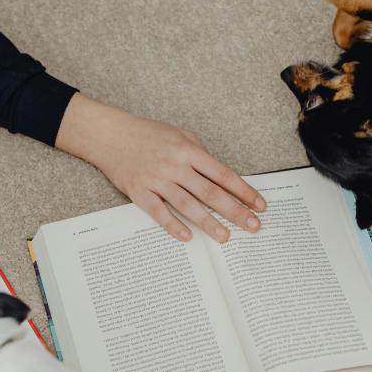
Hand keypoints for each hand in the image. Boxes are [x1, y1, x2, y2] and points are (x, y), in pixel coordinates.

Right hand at [55, 94, 265, 242]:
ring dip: (209, 222)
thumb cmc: (147, 134)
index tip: (259, 205)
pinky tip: (187, 237)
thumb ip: (199, 153)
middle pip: (210, 192)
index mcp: (189, 150)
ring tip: (225, 237)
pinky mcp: (139, 191)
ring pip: (188, 205)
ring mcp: (157, 180)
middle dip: (235, 211)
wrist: (111, 135)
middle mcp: (175, 165)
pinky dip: (173, 226)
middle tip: (252, 226)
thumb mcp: (179, 135)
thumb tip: (218, 176)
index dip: (244, 191)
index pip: (223, 174)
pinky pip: (158, 212)